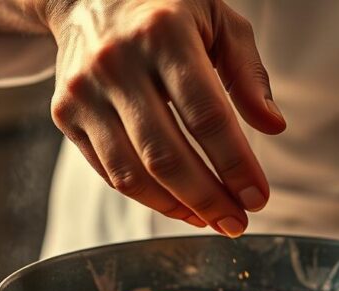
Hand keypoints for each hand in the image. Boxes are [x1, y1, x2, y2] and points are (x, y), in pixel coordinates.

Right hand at [42, 0, 284, 235]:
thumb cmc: (166, 9)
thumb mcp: (218, 20)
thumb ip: (248, 73)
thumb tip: (273, 127)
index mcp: (164, 33)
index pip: (207, 116)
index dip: (235, 165)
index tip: (258, 198)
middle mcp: (117, 62)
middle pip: (166, 155)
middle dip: (208, 199)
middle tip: (237, 222)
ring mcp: (85, 91)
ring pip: (132, 173)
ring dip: (177, 207)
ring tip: (211, 220)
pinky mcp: (65, 114)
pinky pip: (110, 172)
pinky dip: (147, 197)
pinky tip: (179, 204)